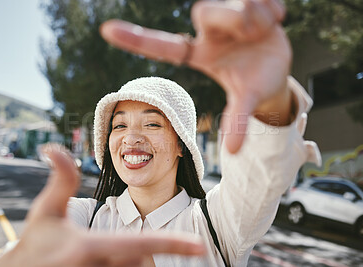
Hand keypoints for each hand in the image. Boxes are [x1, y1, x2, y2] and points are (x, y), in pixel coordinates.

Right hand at [0, 144, 204, 266]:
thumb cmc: (35, 244)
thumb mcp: (46, 211)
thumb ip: (60, 180)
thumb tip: (55, 147)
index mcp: (88, 248)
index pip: (139, 244)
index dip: (172, 244)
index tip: (199, 246)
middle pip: (140, 260)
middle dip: (135, 251)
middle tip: (103, 247)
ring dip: (126, 261)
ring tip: (97, 257)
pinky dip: (122, 266)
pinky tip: (101, 262)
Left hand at [100, 0, 292, 152]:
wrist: (278, 66)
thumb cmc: (255, 83)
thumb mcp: (246, 100)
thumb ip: (237, 121)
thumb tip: (233, 152)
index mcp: (199, 54)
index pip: (161, 46)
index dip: (135, 39)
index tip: (106, 31)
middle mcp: (206, 30)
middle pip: (204, 12)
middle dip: (234, 21)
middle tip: (254, 34)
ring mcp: (224, 12)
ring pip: (232, 1)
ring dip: (256, 17)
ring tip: (264, 32)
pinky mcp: (243, 0)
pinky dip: (271, 6)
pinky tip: (275, 19)